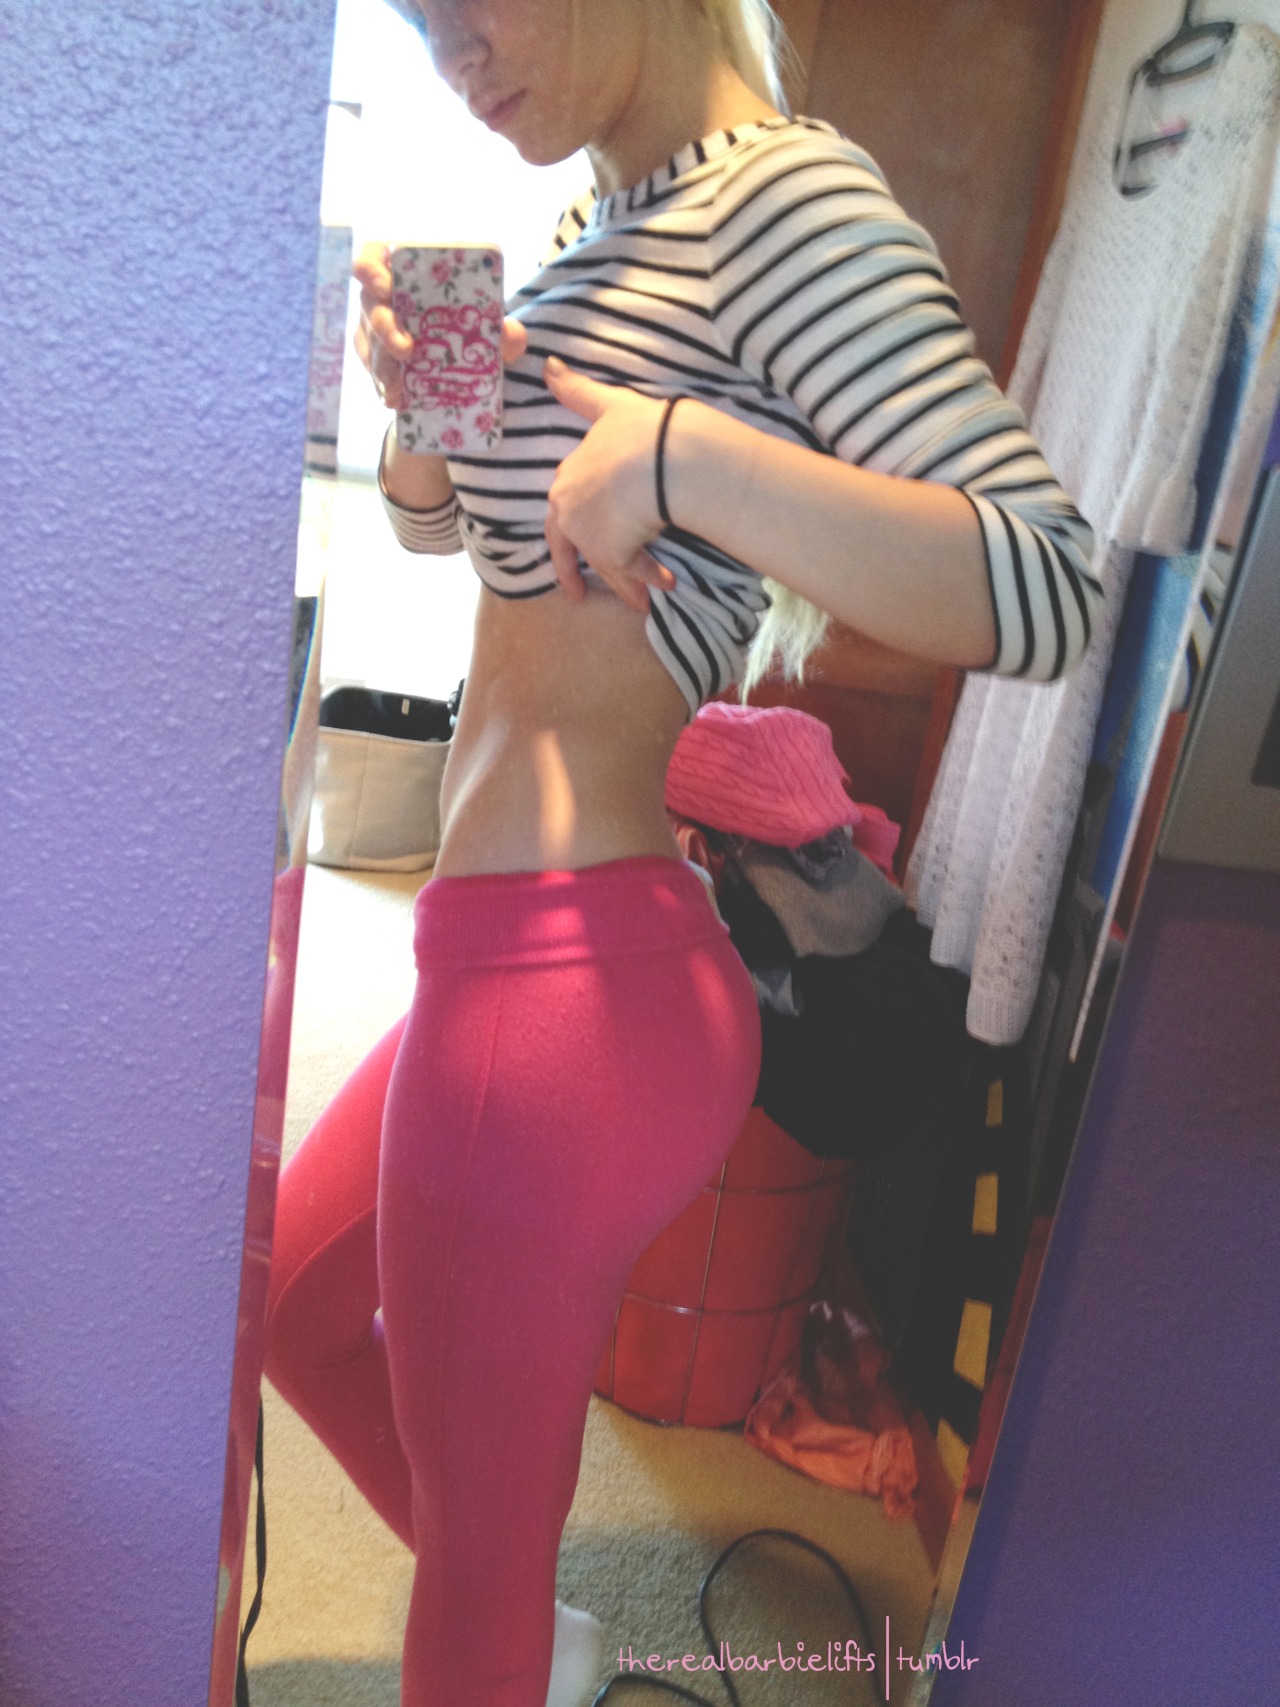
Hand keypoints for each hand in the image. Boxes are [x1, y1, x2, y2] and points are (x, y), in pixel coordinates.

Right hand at [351, 241, 527, 410]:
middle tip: (406, 349)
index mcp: (408, 269)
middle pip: (370, 303)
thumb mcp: (491, 328)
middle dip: (385, 327)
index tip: (385, 286)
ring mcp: (376, 325)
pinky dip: (384, 384)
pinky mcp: (374, 355)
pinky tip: (396, 399)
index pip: (374, 255)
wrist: (466, 359)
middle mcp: (385, 294)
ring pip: (369, 341)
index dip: (370, 268)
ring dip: (383, 364)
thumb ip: (504, 330)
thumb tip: (511, 334)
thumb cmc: (472, 325)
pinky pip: (372, 368)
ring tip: (399, 388)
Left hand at [542, 355, 678, 612]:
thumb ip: (580, 393)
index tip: (579, 540)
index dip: (575, 524)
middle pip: (570, 548)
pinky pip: (631, 572)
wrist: (658, 458)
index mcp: (566, 478)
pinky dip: (648, 579)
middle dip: (576, 572)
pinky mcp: (611, 555)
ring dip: (626, 583)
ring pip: (605, 566)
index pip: (563, 508)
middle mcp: (570, 511)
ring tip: (642, 600)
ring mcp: (588, 536)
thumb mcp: (609, 406)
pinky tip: (667, 584)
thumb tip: (549, 365)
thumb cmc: (638, 429)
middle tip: (579, 594)